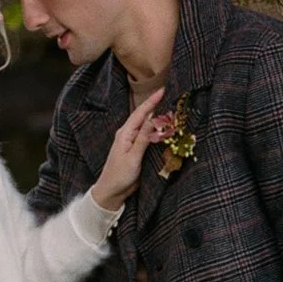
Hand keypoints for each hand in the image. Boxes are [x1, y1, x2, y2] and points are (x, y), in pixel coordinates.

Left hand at [90, 90, 164, 212]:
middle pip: (144, 117)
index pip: (140, 113)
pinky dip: (156, 129)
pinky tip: (164, 126)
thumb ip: (143, 138)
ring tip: (171, 106)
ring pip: (147, 126)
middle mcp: (128, 135)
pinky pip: (148, 136)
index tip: (163, 90)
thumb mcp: (133, 157)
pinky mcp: (137, 150)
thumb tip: (152, 119)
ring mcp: (132, 142)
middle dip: (156, 105)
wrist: (112, 191)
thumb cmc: (119, 175)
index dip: (152, 101)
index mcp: (125, 133)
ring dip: (157, 117)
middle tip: (171, 94)